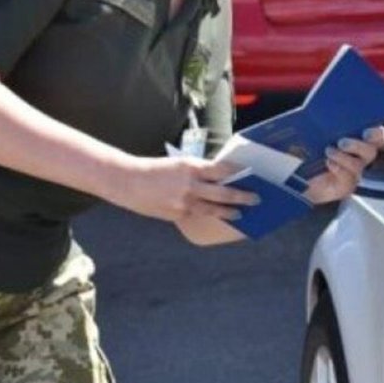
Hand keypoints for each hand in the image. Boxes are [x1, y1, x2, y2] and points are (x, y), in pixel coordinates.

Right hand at [107, 155, 258, 222]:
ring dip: (229, 211)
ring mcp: (183, 201)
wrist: (127, 181)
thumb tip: (218, 180)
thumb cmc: (154, 170)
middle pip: (223, 192)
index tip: (250, 174)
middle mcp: (189, 184)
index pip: (221, 170)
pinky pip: (197, 215)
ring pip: (213, 208)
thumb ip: (197, 173)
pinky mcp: (177, 213)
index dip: (238, 173)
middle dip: (242, 196)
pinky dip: (208, 216)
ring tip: (240, 214)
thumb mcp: (178, 165)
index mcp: (190, 166)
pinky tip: (217, 218)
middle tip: (256, 198)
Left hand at [304, 126, 383, 203]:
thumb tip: (314, 111)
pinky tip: (328, 163)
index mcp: (357, 139)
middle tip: (342, 142)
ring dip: (343, 156)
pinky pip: (348, 178)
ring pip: (358, 165)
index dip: (378, 133)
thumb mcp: (313, 132)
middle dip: (359, 145)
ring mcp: (353, 173)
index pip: (378, 136)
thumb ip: (319, 121)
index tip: (366, 131)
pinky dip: (338, 168)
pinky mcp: (346, 186)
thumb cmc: (308, 151)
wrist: (298, 177)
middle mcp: (359, 157)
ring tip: (328, 151)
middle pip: (371, 150)